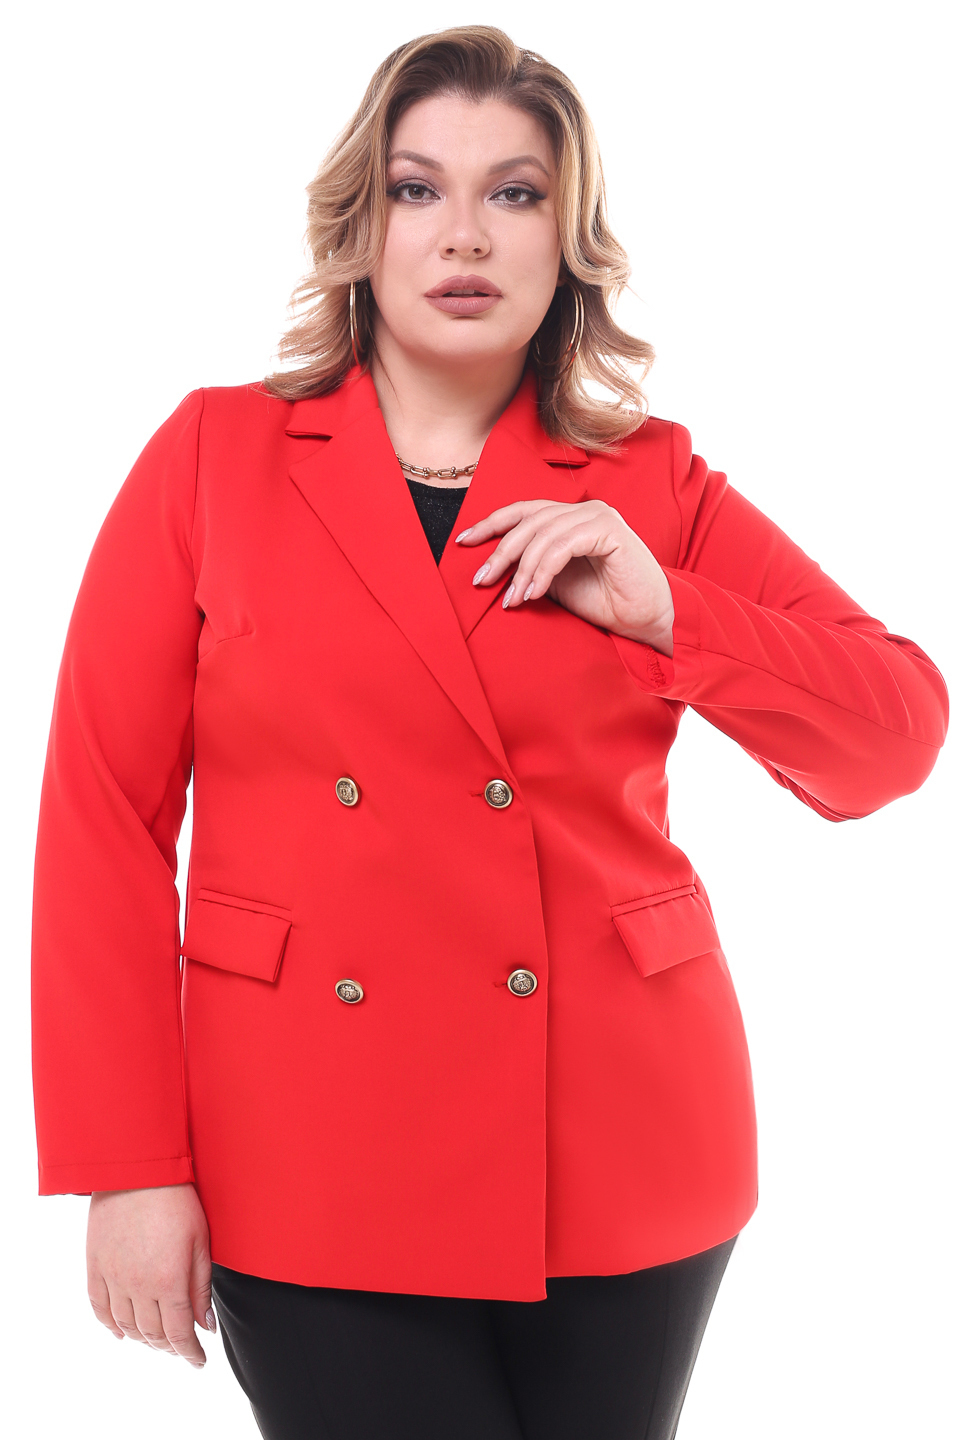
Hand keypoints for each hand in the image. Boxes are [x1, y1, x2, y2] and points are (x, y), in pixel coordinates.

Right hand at [87, 1183, 213, 1368]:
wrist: (137, 1170)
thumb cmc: (177, 1200)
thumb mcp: (201, 1241)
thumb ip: (201, 1287)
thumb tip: (207, 1325)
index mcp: (169, 1281)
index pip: (179, 1333)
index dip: (190, 1353)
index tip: (199, 1361)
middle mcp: (138, 1286)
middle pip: (153, 1334)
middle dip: (170, 1347)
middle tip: (182, 1348)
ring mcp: (113, 1278)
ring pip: (127, 1326)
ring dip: (143, 1340)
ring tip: (157, 1340)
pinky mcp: (95, 1266)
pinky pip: (99, 1308)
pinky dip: (110, 1326)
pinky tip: (122, 1332)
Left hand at [456, 499, 674, 655]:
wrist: (645, 620)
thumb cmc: (604, 602)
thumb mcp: (555, 582)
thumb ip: (530, 567)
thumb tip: (490, 568)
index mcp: (569, 517)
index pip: (523, 511)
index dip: (491, 524)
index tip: (463, 542)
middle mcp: (583, 510)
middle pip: (528, 521)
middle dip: (500, 552)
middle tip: (481, 581)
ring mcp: (598, 516)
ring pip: (543, 534)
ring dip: (522, 570)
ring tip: (512, 600)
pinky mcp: (609, 530)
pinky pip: (563, 545)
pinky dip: (543, 570)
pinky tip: (533, 594)